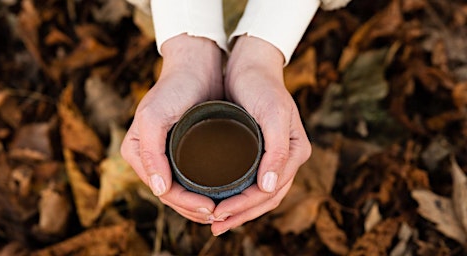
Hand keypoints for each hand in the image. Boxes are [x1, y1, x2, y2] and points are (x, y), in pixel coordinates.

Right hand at [121, 34, 223, 223]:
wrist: (196, 64)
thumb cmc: (174, 87)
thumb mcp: (154, 117)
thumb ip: (150, 153)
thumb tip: (159, 190)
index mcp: (136, 152)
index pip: (162, 191)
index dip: (186, 205)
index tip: (212, 209)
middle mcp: (148, 156)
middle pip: (172, 195)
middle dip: (194, 209)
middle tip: (222, 214)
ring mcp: (166, 153)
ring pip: (183, 190)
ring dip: (200, 204)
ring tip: (224, 210)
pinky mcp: (183, 148)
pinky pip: (192, 177)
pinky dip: (205, 190)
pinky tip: (222, 195)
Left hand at [211, 36, 311, 235]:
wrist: (250, 64)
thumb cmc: (262, 86)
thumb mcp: (273, 114)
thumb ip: (277, 151)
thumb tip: (269, 187)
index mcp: (295, 152)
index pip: (271, 192)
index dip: (246, 207)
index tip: (220, 213)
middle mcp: (286, 157)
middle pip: (265, 198)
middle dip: (240, 215)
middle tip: (214, 226)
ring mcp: (273, 155)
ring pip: (258, 194)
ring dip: (238, 210)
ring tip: (214, 220)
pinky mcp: (258, 149)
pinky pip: (250, 180)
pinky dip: (236, 194)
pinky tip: (219, 199)